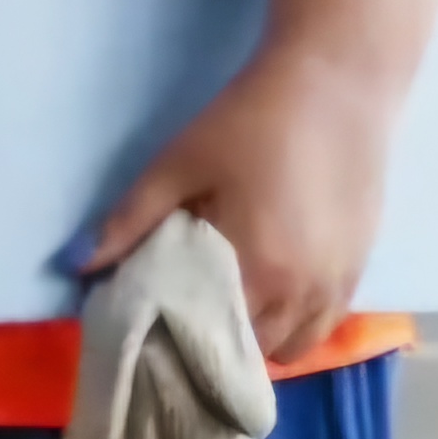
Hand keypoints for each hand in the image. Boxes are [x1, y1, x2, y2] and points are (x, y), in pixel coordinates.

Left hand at [81, 48, 398, 361]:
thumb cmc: (249, 122)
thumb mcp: (178, 165)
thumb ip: (129, 220)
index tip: (152, 330)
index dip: (178, 341)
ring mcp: (338, 286)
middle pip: (252, 352)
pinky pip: (326, 325)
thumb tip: (76, 265)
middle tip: (184, 317)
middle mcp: (303, 293)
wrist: (335, 86)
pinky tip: (274, 290)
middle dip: (216, 343)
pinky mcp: (361, 270)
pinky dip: (297, 324)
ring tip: (230, 305)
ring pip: (294, 347)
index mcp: (256, 270)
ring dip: (261, 338)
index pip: (209, 340)